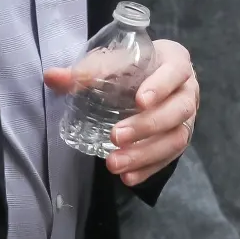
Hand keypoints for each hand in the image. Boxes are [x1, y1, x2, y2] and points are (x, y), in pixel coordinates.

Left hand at [44, 38, 196, 185]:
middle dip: (146, 126)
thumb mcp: (114, 61)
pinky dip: (148, 169)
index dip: (160, 86)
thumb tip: (52, 77)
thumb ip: (86, 70)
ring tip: (115, 163)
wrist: (151, 77)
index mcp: (175, 61)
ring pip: (175, 139)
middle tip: (115, 136)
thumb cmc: (134, 65)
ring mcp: (188, 118)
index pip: (174, 72)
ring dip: (145, 154)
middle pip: (177, 110)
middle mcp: (188, 90)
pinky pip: (169, 158)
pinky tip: (127, 177)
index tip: (139, 100)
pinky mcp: (179, 140)